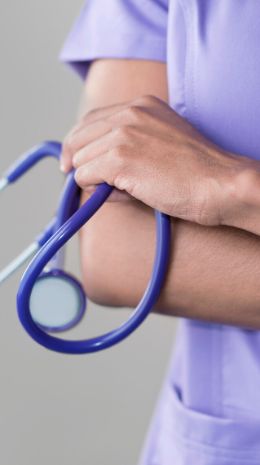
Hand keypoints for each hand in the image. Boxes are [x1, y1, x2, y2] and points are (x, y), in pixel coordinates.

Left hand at [61, 95, 258, 227]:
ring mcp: (124, 134)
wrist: (218, 184)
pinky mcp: (120, 158)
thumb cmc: (196, 172)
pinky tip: (123, 193)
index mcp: (141, 105)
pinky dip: (96, 190)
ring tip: (123, 189)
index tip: (74, 161)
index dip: (79, 143)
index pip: (91, 120)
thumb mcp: (161, 142)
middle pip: (79, 137)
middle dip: (78, 161)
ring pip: (80, 160)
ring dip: (93, 178)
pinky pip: (85, 177)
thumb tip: (91, 167)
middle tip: (85, 181)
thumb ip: (128, 144)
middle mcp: (130, 113)